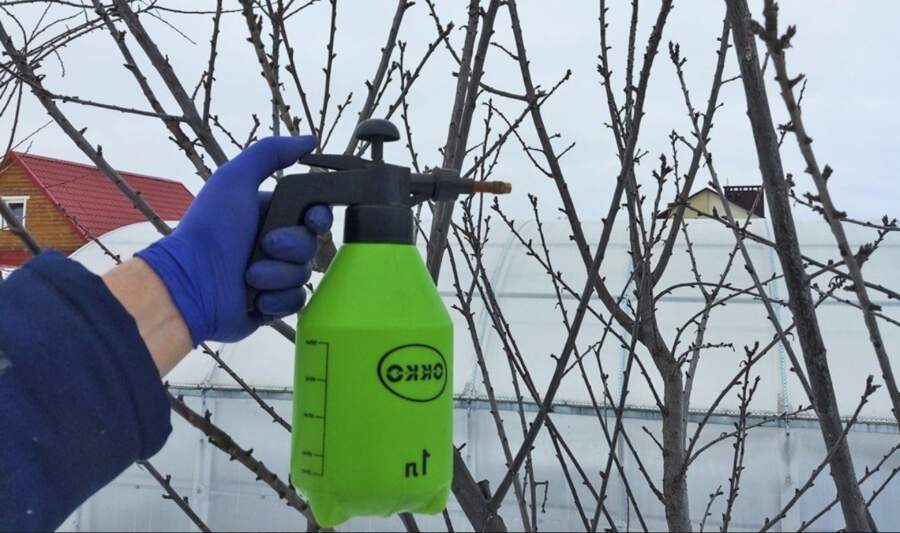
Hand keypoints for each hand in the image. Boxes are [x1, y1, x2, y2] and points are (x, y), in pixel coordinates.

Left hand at [137, 136, 331, 344]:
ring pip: (304, 275)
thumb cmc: (210, 229)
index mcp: (269, 215)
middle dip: (292, 247)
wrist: (191, 282)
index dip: (319, 218)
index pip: (313, 215)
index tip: (313, 220)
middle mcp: (273, 244)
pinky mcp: (270, 304)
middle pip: (311, 245)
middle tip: (266, 247)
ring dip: (278, 275)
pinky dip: (277, 299)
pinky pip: (295, 301)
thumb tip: (310, 140)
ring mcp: (272, 276)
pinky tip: (255, 297)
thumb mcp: (235, 178)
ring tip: (250, 276)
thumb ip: (271, 152)